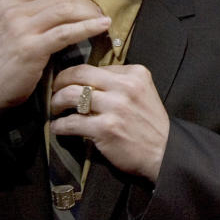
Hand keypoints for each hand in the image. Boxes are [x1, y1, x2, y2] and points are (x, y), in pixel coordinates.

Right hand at [0, 0, 110, 110]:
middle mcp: (14, 11)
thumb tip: (69, 5)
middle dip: (86, 3)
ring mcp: (21, 29)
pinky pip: (66, 33)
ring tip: (103, 20)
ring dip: (90, 13)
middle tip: (100, 13)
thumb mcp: (12, 28)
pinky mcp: (31, 48)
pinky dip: (88, 27)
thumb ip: (33, 14)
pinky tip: (102, 27)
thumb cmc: (5, 60)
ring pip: (65, 10)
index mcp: (9, 2)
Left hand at [51, 64, 169, 181]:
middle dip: (60, 81)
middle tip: (54, 90)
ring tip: (55, 109)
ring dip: (56, 102)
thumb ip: (120, 82)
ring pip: (71, 95)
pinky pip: (71, 122)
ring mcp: (116, 107)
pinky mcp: (106, 128)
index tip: (68, 82)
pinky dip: (59, 126)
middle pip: (79, 74)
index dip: (77, 74)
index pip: (95, 66)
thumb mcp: (143, 92)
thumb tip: (88, 80)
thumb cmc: (150, 124)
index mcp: (135, 74)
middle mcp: (126, 86)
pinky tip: (58, 128)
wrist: (164, 152)